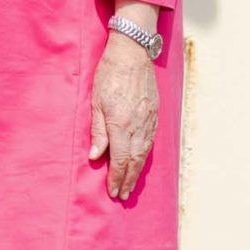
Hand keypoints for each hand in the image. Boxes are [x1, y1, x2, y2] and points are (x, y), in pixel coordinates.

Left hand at [88, 32, 158, 199]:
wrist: (133, 53)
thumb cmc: (109, 74)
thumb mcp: (95, 102)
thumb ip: (97, 132)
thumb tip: (95, 156)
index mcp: (120, 124)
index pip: (119, 159)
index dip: (116, 178)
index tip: (113, 191)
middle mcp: (138, 126)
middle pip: (134, 161)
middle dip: (128, 180)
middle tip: (122, 195)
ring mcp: (149, 120)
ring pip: (144, 153)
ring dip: (137, 172)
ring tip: (131, 185)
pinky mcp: (155, 114)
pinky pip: (150, 142)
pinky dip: (145, 156)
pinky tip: (140, 162)